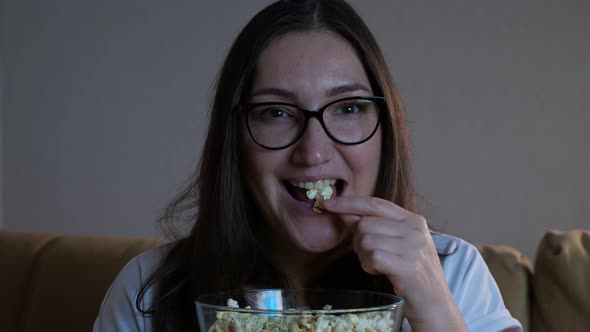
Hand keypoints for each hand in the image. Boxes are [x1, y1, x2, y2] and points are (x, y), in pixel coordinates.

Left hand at [322, 196, 465, 330]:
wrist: (435, 304)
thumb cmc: (413, 274)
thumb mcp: (397, 245)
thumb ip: (374, 227)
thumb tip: (345, 213)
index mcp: (413, 220)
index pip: (376, 203)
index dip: (350, 202)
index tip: (328, 203)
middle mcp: (415, 229)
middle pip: (365, 223)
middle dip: (358, 241)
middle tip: (370, 256)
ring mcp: (413, 247)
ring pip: (366, 240)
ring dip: (364, 256)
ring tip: (378, 266)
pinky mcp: (407, 266)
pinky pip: (372, 257)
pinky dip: (369, 266)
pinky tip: (379, 272)